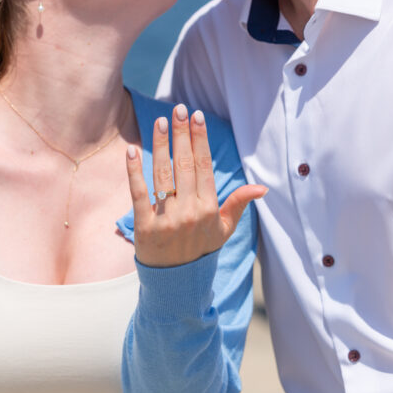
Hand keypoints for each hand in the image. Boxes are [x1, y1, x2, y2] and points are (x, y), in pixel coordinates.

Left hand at [126, 103, 267, 266]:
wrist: (177, 283)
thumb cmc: (201, 250)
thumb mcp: (224, 229)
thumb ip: (239, 204)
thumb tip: (262, 188)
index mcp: (209, 209)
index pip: (204, 167)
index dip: (200, 140)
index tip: (197, 117)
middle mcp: (190, 211)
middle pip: (185, 164)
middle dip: (182, 134)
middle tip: (178, 109)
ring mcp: (167, 218)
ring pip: (163, 174)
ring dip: (160, 145)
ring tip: (158, 122)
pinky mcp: (145, 226)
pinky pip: (139, 193)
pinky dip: (134, 172)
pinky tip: (131, 151)